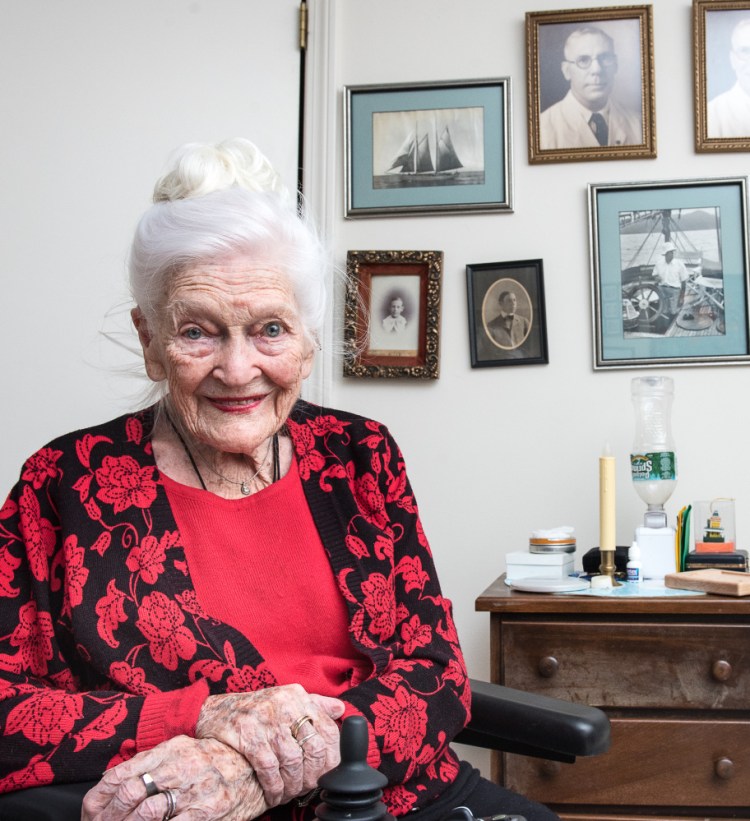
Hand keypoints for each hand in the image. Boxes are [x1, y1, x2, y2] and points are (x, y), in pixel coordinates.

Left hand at [81, 735, 265, 820]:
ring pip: (147, 815)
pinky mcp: (206, 814)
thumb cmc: (215, 761)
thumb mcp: (184, 751)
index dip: (99, 797)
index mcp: (171, 750)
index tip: (90, 812)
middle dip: (109, 817)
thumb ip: (152, 762)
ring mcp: (194, 792)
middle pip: (130, 794)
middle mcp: (180, 767)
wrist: (256, 770)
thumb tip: (113, 779)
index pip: (123, 772)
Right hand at [195, 683, 344, 807]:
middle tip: (307, 788)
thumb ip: (315, 705)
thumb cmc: (256, 709)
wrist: (215, 710)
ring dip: (293, 785)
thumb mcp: (286, 699)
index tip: (327, 775)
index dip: (332, 759)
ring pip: (293, 761)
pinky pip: (269, 768)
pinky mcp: (247, 734)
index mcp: (298, 696)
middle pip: (314, 748)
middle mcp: (285, 704)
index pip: (329, 730)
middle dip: (314, 776)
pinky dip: (274, 787)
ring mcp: (266, 718)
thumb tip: (341, 711)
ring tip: (290, 793)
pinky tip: (273, 795)